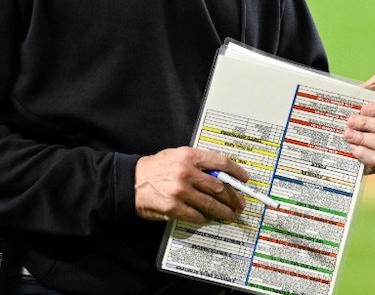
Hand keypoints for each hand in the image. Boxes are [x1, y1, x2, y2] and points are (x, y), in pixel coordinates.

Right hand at [134, 147, 248, 223]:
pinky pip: (196, 215)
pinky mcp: (173, 208)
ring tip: (231, 214)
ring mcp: (180, 191)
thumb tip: (222, 174)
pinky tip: (209, 218)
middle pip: (219, 187)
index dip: (236, 172)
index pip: (221, 163)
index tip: (244, 179)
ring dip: (224, 211)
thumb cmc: (156, 167)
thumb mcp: (177, 155)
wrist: (130, 181)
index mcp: (189, 156)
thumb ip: (199, 162)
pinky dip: (205, 218)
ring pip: (210, 204)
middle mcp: (186, 172)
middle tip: (240, 203)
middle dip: (233, 197)